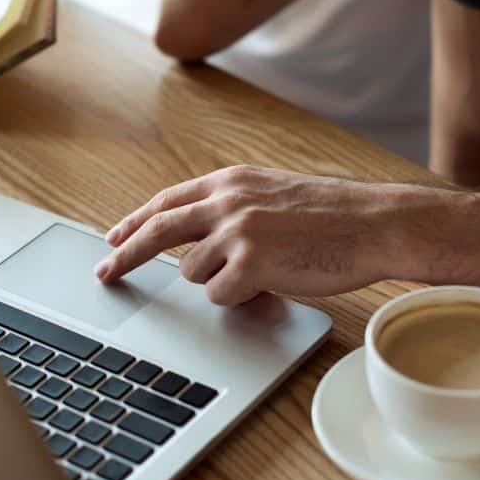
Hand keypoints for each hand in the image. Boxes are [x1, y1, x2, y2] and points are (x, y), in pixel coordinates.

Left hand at [95, 165, 396, 304]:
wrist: (375, 223)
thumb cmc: (332, 215)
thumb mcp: (272, 193)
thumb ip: (231, 207)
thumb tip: (194, 237)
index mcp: (230, 181)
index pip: (166, 202)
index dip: (135, 221)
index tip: (112, 238)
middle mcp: (227, 201)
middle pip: (157, 231)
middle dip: (124, 255)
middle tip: (104, 273)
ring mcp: (237, 231)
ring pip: (193, 272)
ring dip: (217, 281)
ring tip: (261, 271)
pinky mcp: (251, 263)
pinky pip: (220, 295)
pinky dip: (239, 298)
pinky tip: (270, 284)